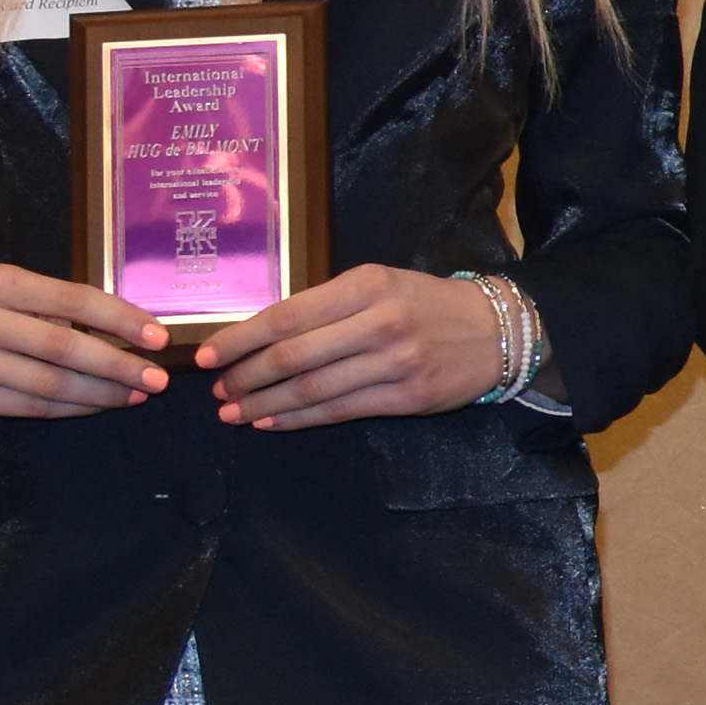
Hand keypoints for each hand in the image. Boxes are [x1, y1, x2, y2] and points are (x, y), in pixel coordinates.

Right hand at [0, 263, 168, 419]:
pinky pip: (34, 407)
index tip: (157, 337)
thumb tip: (136, 331)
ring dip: (103, 392)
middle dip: (118, 365)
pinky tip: (103, 404)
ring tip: (138, 393)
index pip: (71, 299)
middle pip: (62, 347)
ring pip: (51, 384)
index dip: (119, 319)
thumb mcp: (16, 294)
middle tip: (158, 377)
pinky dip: (76, 407)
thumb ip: (63, 306)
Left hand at [199, 264, 508, 428]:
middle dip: (245, 375)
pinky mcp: (408, 397)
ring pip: (312, 388)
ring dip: (264, 403)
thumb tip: (263, 333)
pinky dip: (299, 418)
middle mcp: (380, 322)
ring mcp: (396, 362)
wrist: (498, 330)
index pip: (288, 315)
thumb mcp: (381, 284)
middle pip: (294, 355)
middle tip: (217, 388)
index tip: (208, 356)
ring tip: (233, 411)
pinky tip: (272, 420)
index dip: (240, 339)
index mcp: (368, 285)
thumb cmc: (428, 303)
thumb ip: (329, 304)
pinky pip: (340, 411)